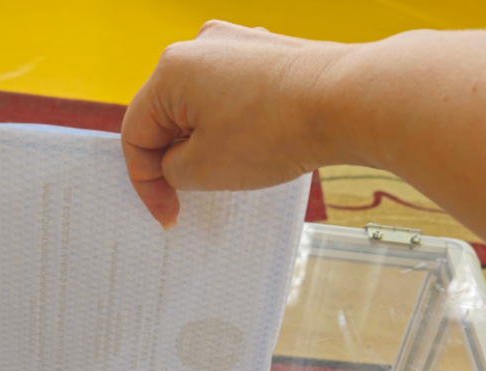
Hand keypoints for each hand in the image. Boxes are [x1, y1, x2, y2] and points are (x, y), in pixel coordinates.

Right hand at [121, 21, 348, 227]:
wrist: (348, 101)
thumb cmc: (278, 129)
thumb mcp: (205, 169)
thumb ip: (173, 169)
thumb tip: (177, 163)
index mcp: (171, 69)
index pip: (137, 133)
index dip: (146, 182)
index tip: (166, 211)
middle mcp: (200, 46)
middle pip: (168, 114)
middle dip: (177, 157)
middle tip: (196, 194)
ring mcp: (238, 44)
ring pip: (203, 104)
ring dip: (208, 141)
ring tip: (236, 170)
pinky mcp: (268, 53)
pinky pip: (236, 94)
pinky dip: (237, 123)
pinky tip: (259, 147)